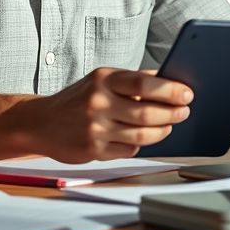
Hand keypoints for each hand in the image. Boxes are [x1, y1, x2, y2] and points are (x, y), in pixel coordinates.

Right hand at [0, 68, 192, 163]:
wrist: (41, 122)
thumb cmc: (78, 98)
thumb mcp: (101, 80)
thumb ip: (133, 79)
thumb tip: (168, 78)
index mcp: (103, 80)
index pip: (143, 84)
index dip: (170, 90)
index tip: (187, 94)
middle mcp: (98, 103)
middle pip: (146, 113)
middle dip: (172, 114)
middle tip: (184, 112)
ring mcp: (95, 128)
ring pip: (141, 135)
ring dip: (162, 131)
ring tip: (170, 126)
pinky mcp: (93, 150)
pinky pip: (129, 150)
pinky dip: (139, 144)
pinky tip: (141, 138)